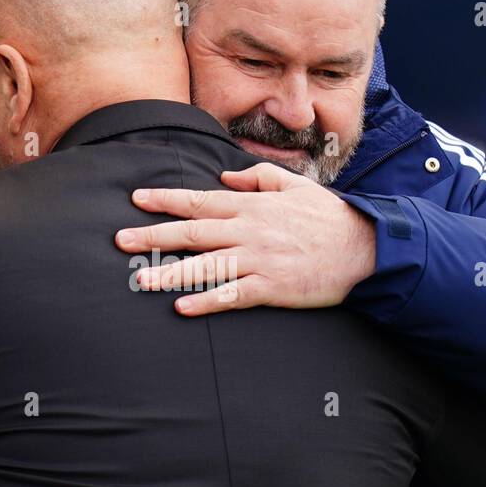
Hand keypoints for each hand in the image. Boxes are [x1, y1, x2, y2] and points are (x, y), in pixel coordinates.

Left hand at [116, 162, 375, 315]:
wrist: (365, 248)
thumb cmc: (328, 216)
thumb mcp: (293, 186)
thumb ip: (256, 179)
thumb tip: (224, 180)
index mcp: (252, 206)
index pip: (200, 201)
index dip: (166, 199)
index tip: (137, 199)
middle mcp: (249, 231)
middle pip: (193, 232)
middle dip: (154, 235)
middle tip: (121, 240)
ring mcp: (259, 260)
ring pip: (207, 265)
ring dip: (172, 272)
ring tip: (141, 279)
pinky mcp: (272, 287)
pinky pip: (233, 295)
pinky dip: (207, 301)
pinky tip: (182, 307)